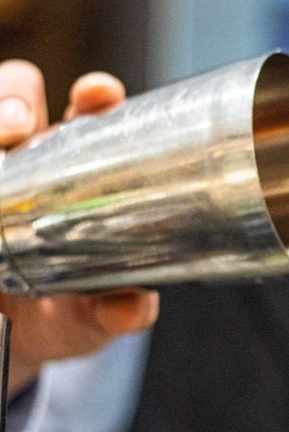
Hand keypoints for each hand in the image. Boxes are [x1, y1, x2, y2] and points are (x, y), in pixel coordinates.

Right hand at [0, 60, 159, 395]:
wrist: (8, 337)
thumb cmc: (60, 313)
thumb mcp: (87, 319)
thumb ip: (114, 313)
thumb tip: (133, 309)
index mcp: (80, 170)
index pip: (89, 113)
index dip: (94, 95)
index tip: (96, 95)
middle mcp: (28, 156)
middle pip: (18, 94)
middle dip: (15, 97)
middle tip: (17, 127)